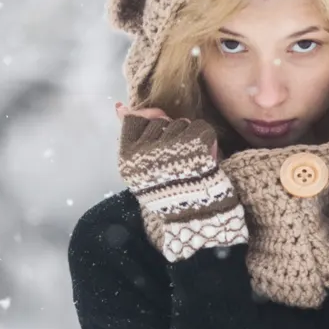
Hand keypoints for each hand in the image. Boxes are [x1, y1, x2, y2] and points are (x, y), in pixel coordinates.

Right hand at [115, 104, 246, 260]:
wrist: (199, 220)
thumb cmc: (172, 195)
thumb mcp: (143, 170)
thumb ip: (132, 137)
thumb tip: (119, 107)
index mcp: (127, 159)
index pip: (135, 120)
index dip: (151, 127)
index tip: (160, 143)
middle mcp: (144, 153)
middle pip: (160, 120)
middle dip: (172, 134)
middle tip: (179, 161)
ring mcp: (169, 148)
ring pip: (181, 123)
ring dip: (190, 138)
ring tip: (192, 163)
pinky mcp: (194, 146)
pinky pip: (202, 128)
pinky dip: (208, 141)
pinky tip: (206, 159)